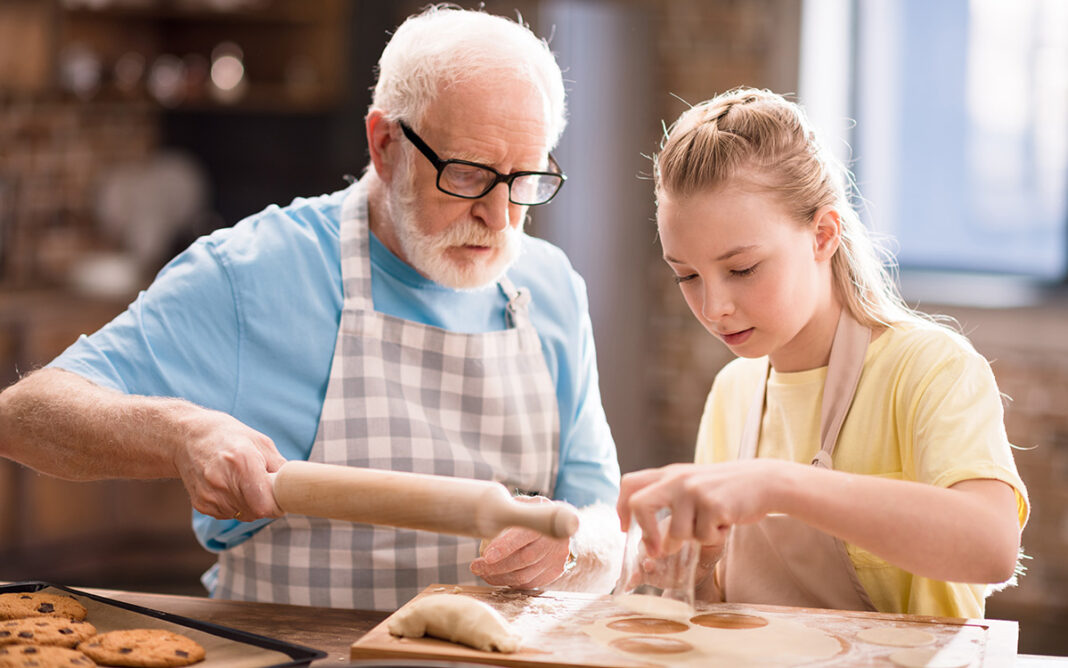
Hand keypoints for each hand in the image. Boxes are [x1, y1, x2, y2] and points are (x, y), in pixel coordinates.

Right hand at [172, 407, 286, 521]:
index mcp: (242, 462)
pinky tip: (229, 486)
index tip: (281, 498)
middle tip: (263, 486)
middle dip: (265, 503)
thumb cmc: (230, 436)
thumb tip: (296, 487)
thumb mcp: (261, 443)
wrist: (188, 437)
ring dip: (250, 505)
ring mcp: (209, 494)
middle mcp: (223, 481)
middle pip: (256, 512)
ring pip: (243, 515)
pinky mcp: (201, 503)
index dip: (277, 505)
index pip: (265, 505)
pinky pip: (228, 514)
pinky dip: (234, 505)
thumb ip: (280, 467)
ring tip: (243, 482)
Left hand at [470, 496, 570, 588]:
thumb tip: (482, 528)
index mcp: (544, 517)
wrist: (556, 521)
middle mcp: (554, 538)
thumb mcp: (519, 504)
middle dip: (497, 566)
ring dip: (500, 577)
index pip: (524, 535)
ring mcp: (557, 556)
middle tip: (476, 567)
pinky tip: (497, 576)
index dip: (504, 547)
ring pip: (525, 575)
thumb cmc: (529, 511)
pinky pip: (529, 583)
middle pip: (524, 558)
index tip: (486, 556)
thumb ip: (504, 514)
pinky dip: (510, 582)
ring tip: (482, 572)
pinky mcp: (555, 571)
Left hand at [617, 460, 789, 556]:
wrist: (761, 481)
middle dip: (646, 534)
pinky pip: (703, 537)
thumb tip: (654, 548)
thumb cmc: (723, 491)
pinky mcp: (713, 504)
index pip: (629, 484)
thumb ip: (671, 510)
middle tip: (655, 552)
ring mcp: (694, 491)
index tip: (626, 529)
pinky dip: (714, 537)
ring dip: (694, 538)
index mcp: (668, 474)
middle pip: (640, 504)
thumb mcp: (692, 490)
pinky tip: (725, 522)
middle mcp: (676, 479)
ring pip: (677, 533)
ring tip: (711, 524)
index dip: (621, 508)